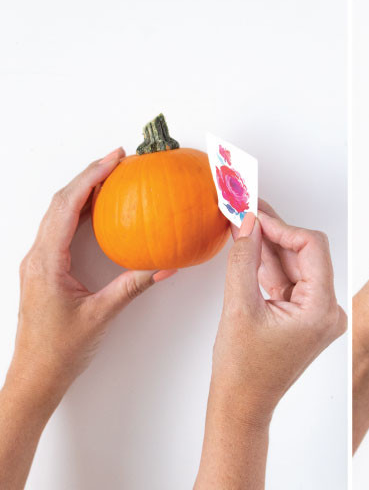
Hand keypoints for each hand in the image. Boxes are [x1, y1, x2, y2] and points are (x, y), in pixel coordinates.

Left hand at [1, 147, 174, 488]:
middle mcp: (37, 256)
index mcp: (46, 261)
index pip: (67, 206)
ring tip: (112, 178)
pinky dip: (81, 213)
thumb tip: (164, 265)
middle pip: (60, 202)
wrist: (35, 376)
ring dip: (84, 192)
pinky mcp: (46, 270)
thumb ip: (134, 286)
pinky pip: (61, 230)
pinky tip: (101, 213)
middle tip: (118, 160)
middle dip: (89, 177)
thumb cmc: (60, 350)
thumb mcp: (102, 314)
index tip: (114, 160)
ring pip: (58, 214)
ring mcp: (39, 262)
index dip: (91, 178)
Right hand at [195, 205, 345, 488]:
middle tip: (246, 211)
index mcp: (322, 310)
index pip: (311, 248)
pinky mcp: (305, 315)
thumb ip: (244, 259)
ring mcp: (318, 313)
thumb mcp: (238, 307)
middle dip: (274, 233)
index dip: (281, 226)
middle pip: (305, 253)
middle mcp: (328, 310)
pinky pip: (289, 279)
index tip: (254, 214)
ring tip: (242, 227)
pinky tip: (248, 250)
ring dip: (269, 246)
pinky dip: (269, 264)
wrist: (242, 405)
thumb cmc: (243, 371)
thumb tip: (247, 223)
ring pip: (296, 264)